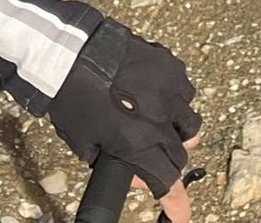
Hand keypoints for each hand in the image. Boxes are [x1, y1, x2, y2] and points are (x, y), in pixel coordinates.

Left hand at [48, 20, 203, 218]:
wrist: (69, 53)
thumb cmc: (71, 99)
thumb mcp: (86, 144)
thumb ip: (114, 163)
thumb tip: (137, 175)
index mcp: (138, 143)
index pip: (168, 180)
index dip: (175, 201)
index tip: (179, 213)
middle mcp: (159, 119)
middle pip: (182, 154)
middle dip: (170, 161)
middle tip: (154, 155)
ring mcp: (168, 89)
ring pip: (190, 122)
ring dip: (178, 129)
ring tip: (157, 122)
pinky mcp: (169, 65)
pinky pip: (184, 89)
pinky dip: (175, 98)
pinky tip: (155, 94)